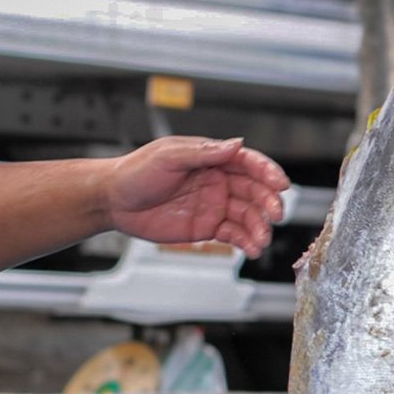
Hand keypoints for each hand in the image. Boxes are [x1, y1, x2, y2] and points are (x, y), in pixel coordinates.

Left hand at [105, 137, 288, 254]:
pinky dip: (246, 241)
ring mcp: (215, 204)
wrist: (113, 201)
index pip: (248, 162)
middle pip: (254, 190)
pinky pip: (233, 234)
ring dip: (259, 227)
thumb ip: (204, 153)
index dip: (267, 172)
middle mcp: (218, 180)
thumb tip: (236, 144)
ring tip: (262, 240)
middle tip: (275, 214)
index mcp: (211, 158)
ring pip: (247, 215)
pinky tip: (252, 249)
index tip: (280, 184)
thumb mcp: (169, 157)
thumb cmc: (136, 172)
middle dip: (268, 202)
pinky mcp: (207, 227)